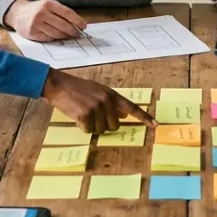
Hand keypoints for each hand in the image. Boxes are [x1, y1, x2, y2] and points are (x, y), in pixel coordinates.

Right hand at [4, 0, 86, 41]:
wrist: (17, 13)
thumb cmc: (37, 9)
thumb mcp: (48, 5)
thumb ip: (61, 13)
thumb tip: (77, 24)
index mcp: (48, 4)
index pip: (67, 13)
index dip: (77, 21)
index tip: (84, 26)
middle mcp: (42, 13)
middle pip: (63, 25)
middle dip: (73, 31)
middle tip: (78, 34)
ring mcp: (36, 24)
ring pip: (57, 33)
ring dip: (65, 36)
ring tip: (69, 36)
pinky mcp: (33, 33)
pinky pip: (49, 38)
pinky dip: (55, 38)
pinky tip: (58, 37)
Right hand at [42, 70, 156, 133]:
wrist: (60, 85)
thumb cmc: (79, 89)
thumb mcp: (99, 91)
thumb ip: (112, 103)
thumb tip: (125, 115)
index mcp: (112, 94)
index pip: (132, 108)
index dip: (144, 117)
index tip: (156, 125)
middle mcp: (106, 101)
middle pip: (114, 126)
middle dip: (104, 125)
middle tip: (93, 115)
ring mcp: (96, 108)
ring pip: (101, 130)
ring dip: (92, 126)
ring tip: (83, 113)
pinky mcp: (85, 115)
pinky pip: (89, 131)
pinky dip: (82, 127)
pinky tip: (77, 116)